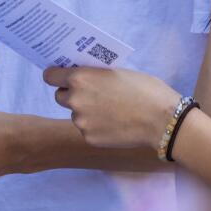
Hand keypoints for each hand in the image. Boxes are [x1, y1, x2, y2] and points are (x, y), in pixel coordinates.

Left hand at [43, 67, 179, 150]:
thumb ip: (95, 74)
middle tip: (90, 94)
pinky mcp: (89, 138)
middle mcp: (75, 99)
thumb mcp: (116, 71)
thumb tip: (85, 75)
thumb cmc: (144, 89)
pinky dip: (96, 127)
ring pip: (75, 114)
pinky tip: (114, 124)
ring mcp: (81, 121)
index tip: (61, 77)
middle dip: (71, 94)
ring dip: (85, 112)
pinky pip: (87, 130)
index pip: (50, 76)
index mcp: (80, 77)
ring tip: (109, 110)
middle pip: (60, 96)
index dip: (56, 75)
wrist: (161, 119)